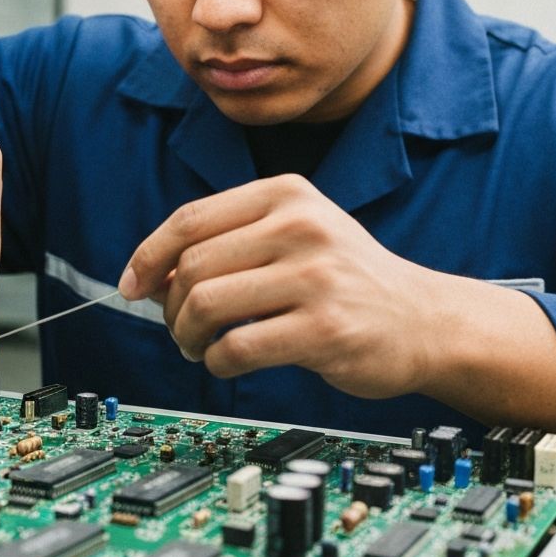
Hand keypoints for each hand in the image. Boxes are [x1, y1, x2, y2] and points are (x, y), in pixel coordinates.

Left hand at [118, 174, 431, 398]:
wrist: (423, 320)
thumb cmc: (345, 278)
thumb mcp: (292, 237)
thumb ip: (226, 246)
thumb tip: (146, 278)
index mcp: (286, 194)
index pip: (190, 219)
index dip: (149, 255)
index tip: (132, 284)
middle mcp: (300, 226)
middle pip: (192, 265)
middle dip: (170, 305)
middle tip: (179, 328)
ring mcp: (316, 276)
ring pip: (206, 304)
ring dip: (187, 335)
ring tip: (198, 347)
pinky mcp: (325, 328)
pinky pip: (237, 347)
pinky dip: (217, 361)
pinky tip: (226, 361)